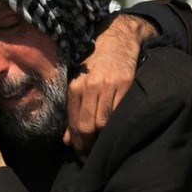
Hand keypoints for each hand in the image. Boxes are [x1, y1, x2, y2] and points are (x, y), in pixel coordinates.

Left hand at [64, 14, 156, 154]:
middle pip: (88, 125)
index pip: (74, 121)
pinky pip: (120, 111)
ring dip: (101, 138)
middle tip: (88, 155)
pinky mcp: (126, 83)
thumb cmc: (94, 60)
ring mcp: (109, 85)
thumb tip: (66, 139)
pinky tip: (114, 131)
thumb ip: (72, 109)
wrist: (117, 36)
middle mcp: (90, 86)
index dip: (76, 141)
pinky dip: (116, 124)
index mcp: (75, 86)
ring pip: (104, 122)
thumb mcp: (77, 81)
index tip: (78, 152)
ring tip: (100, 147)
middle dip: (87, 144)